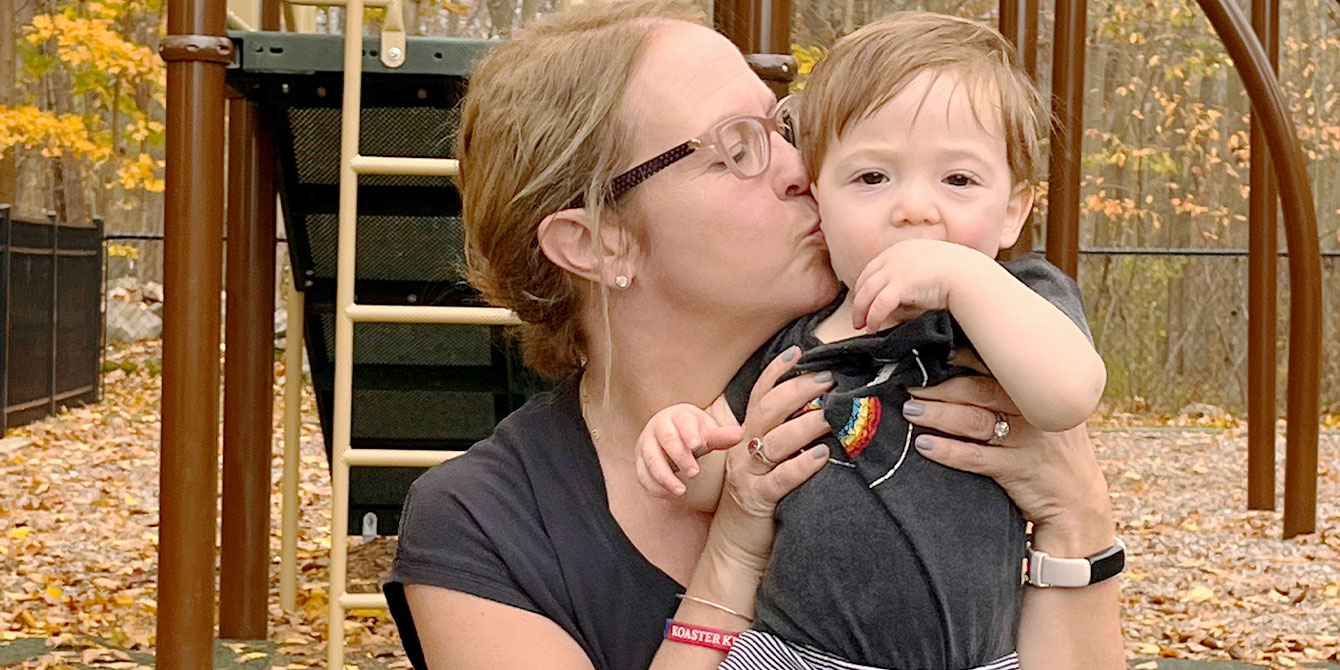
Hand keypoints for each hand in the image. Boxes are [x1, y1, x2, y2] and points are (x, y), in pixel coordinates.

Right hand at [635, 402, 743, 497]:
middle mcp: (659, 427)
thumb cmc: (692, 433)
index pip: (682, 422)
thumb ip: (722, 436)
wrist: (670, 432)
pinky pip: (642, 474)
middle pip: (666, 439)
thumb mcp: (707, 432)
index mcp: (678, 416)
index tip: (698, 445)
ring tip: (681, 491)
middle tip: (694, 473)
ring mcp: (646, 444)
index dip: (689, 433)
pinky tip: (670, 495)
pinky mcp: (640, 460)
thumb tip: (740, 434)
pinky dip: (654, 486)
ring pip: (651, 459)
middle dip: (679, 456)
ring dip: (664, 476)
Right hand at [708, 346, 833, 567]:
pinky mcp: (756, 499)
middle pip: (769, 409)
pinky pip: (780, 478)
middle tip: (829, 379)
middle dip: (799, 390)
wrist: (735, 547)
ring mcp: (747, 474)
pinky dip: (802, 466)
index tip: (799, 351)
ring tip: (833, 414)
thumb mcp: (767, 463)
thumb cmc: (760, 501)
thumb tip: (822, 410)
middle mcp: (743, 449)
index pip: (760, 394)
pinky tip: (823, 457)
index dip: (777, 371)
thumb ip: (784, 438)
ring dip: (807, 424)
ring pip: (775, 439)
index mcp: (746, 436)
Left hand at [850, 239, 989, 332]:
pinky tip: (873, 327)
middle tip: (858, 317)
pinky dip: (872, 317)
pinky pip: (878, 305)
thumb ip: (911, 276)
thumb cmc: (956, 273)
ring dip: (861, 312)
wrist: (969, 274)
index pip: (872, 269)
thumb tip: (902, 295)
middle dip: (859, 301)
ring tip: (862, 325)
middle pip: (865, 280)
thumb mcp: (928, 266)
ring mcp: (895, 269)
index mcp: (900, 250)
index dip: (865, 286)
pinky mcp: (900, 284)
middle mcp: (894, 257)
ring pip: (866, 293)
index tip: (864, 300)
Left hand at [903, 350, 1114, 554]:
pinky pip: (977, 457)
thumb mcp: (1046, 418)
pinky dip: (948, 451)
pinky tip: (924, 446)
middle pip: (980, 391)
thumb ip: (1018, 395)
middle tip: (911, 385)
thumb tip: (966, 371)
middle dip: (941, 386)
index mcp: (1040, 393)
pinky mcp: (1020, 470)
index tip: (937, 349)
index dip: (966, 356)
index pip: (1000, 366)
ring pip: (975, 421)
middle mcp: (1035, 413)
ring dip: (938, 415)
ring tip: (911, 411)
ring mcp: (1029, 441)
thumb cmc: (1053, 456)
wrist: (1079, 506)